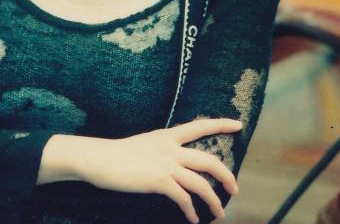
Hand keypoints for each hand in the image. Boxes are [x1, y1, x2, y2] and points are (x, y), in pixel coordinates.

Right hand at [78, 117, 241, 222]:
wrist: (101, 159)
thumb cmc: (119, 154)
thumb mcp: (146, 144)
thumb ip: (163, 149)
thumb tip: (174, 161)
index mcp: (167, 135)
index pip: (199, 126)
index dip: (220, 124)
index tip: (238, 124)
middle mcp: (170, 148)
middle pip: (208, 160)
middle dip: (226, 176)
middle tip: (235, 189)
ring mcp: (166, 164)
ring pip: (201, 183)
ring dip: (213, 200)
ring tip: (219, 213)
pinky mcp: (159, 181)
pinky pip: (183, 198)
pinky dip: (191, 211)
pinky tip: (193, 219)